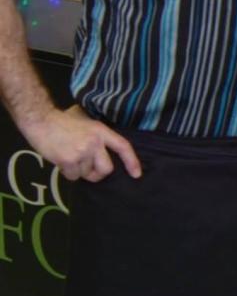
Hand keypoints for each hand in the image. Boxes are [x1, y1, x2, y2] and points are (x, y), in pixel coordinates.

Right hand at [22, 105, 140, 181]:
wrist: (40, 119)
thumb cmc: (62, 121)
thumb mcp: (86, 122)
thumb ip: (98, 136)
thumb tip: (107, 152)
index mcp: (101, 131)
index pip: (123, 146)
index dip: (132, 161)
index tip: (137, 174)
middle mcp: (95, 142)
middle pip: (106, 169)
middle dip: (98, 173)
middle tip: (88, 169)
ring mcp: (82, 152)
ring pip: (86, 174)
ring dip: (78, 170)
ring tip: (68, 156)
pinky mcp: (69, 160)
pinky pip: (73, 176)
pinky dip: (67, 172)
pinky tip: (61, 160)